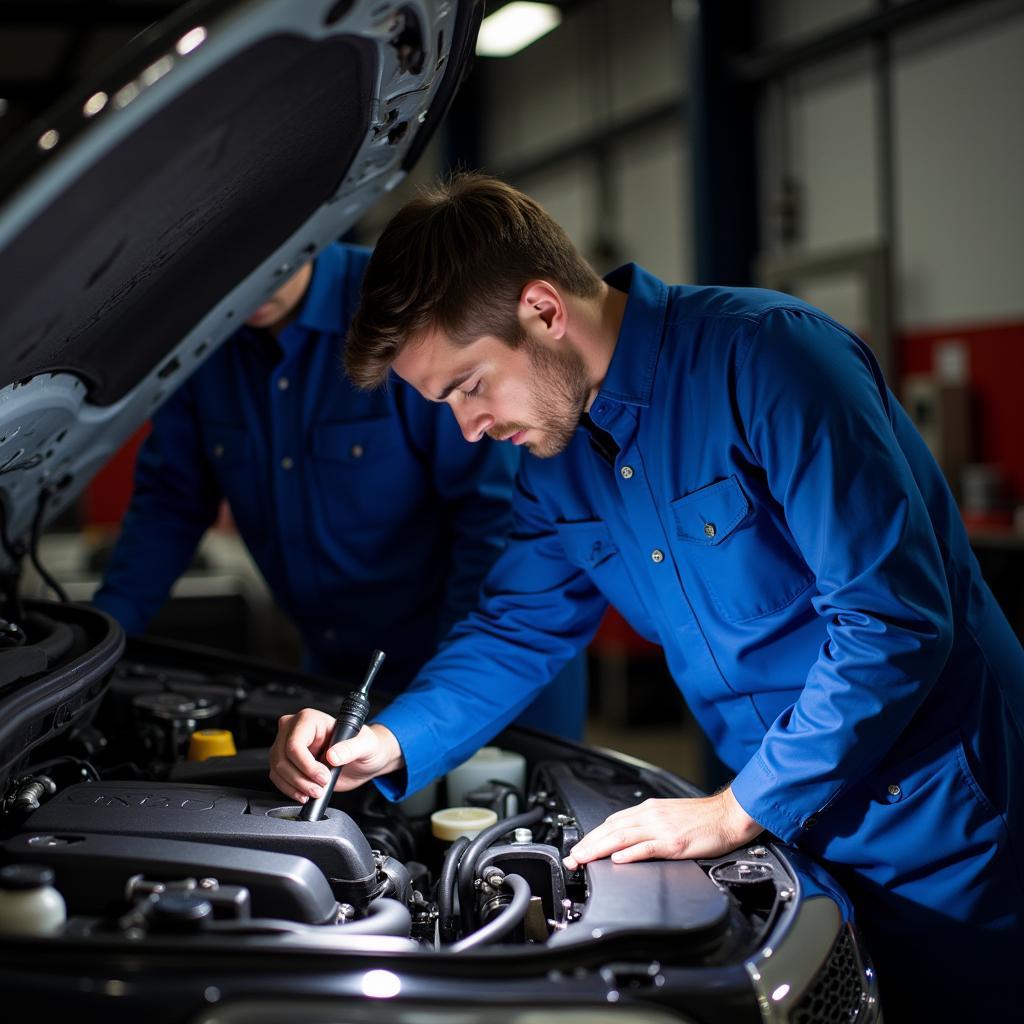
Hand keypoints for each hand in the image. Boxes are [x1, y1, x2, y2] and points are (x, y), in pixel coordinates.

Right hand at [269, 709, 403, 802]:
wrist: (364, 761)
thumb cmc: (366, 746)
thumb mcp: (366, 745)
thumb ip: (351, 748)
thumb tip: (332, 756)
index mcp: (311, 719)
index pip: (295, 743)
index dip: (306, 765)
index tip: (323, 777)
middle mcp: (295, 730)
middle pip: (283, 757)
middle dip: (301, 778)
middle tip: (320, 788)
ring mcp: (289, 747)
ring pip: (278, 769)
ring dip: (295, 786)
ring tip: (315, 792)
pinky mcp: (289, 763)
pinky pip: (278, 777)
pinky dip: (290, 789)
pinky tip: (304, 794)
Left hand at [563, 787, 762, 868]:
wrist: (728, 814)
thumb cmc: (703, 818)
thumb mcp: (669, 815)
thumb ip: (648, 825)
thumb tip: (629, 839)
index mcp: (648, 810)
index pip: (612, 822)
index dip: (592, 836)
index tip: (578, 848)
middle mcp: (651, 816)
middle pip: (612, 830)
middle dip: (588, 844)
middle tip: (572, 858)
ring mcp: (662, 829)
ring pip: (623, 838)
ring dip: (599, 849)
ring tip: (584, 859)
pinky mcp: (674, 843)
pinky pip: (648, 848)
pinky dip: (630, 853)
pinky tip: (618, 860)